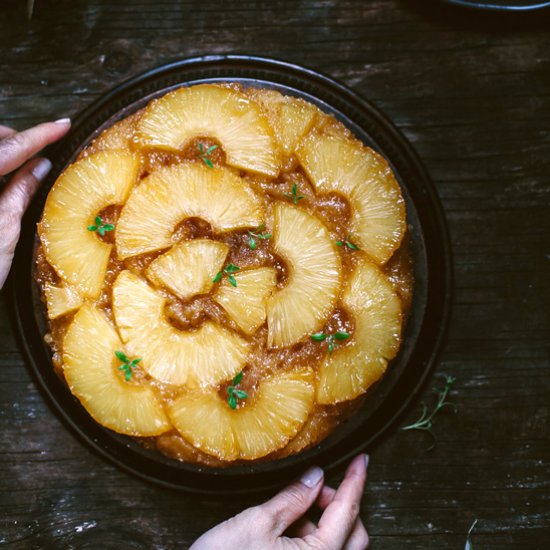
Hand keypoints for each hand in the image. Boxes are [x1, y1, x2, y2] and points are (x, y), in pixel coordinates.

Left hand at [0, 118, 70, 288]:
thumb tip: (41, 166)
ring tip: (23, 170)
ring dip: (3, 155)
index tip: (62, 125)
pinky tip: (5, 182)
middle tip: (39, 154)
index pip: (8, 148)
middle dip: (14, 141)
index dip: (40, 135)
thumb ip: (22, 190)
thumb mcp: (6, 227)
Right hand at [190, 454, 368, 549]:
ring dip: (322, 521)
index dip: (355, 481)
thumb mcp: (257, 524)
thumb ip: (292, 499)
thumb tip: (315, 476)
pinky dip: (311, 537)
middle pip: (353, 533)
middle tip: (314, 486)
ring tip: (291, 509)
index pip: (347, 512)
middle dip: (338, 504)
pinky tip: (287, 528)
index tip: (361, 461)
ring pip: (337, 545)